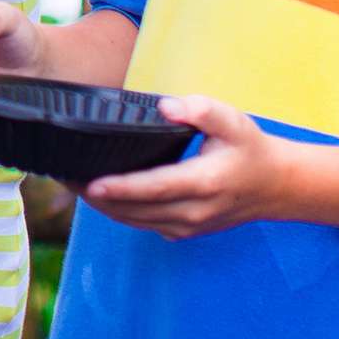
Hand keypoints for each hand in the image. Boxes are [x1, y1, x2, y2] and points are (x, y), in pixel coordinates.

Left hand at [82, 96, 294, 238]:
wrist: (277, 186)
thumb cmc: (249, 148)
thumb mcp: (233, 121)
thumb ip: (201, 111)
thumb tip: (166, 107)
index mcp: (205, 183)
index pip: (154, 189)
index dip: (120, 188)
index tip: (90, 183)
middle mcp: (194, 212)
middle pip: (135, 210)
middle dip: (95, 196)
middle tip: (61, 174)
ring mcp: (187, 227)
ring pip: (134, 221)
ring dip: (100, 206)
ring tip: (69, 183)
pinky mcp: (183, 231)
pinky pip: (142, 224)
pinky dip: (117, 212)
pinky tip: (96, 195)